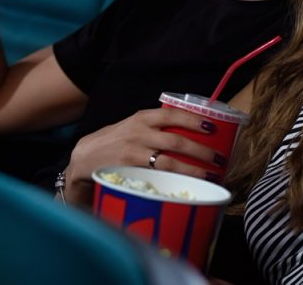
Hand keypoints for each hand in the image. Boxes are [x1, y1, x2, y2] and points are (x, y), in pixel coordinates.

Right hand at [65, 107, 226, 205]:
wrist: (83, 158)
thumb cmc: (116, 141)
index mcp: (142, 118)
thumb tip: (191, 128)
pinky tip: (188, 188)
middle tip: (219, 158)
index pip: (172, 115)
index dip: (193, 119)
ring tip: (211, 175)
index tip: (212, 126)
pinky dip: (174, 183)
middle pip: (176, 141)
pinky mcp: (127, 173)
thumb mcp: (133, 126)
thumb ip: (155, 126)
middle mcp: (138, 133)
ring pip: (168, 162)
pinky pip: (155, 179)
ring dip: (193, 170)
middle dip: (201, 150)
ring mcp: (132, 154)